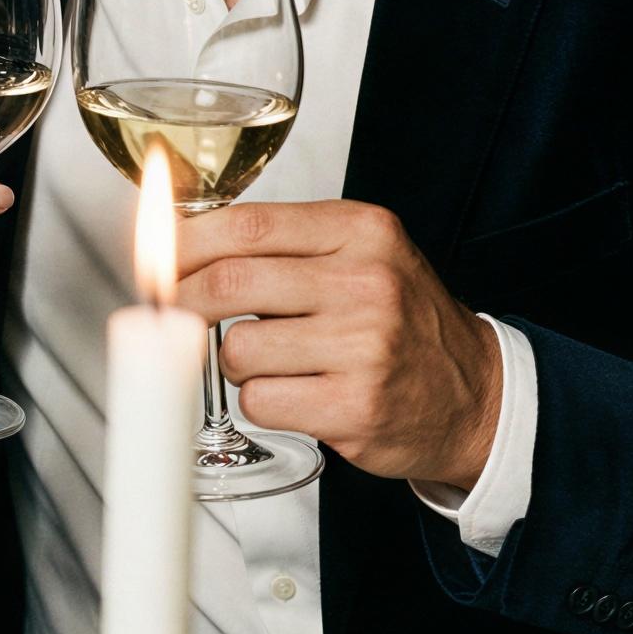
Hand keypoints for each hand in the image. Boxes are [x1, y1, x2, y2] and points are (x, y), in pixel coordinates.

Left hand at [176, 200, 501, 488]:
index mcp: (361, 231)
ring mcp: (362, 347)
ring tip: (275, 362)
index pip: (246, 225)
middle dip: (184, 302)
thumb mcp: (360, 254)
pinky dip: (260, 403)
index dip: (184, 243)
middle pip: (228, 283)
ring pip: (237, 350)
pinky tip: (296, 395)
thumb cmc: (402, 321)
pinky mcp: (354, 408)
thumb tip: (181, 242)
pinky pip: (259, 402)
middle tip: (176, 313)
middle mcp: (365, 283)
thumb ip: (284, 243)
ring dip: (235, 362)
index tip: (156, 259)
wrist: (476, 395)